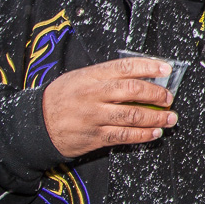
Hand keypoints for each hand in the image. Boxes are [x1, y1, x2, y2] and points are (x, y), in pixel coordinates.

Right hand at [42, 57, 178, 157]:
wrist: (35, 125)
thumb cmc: (61, 98)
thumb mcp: (80, 78)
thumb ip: (107, 77)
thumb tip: (141, 77)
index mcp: (91, 76)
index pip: (125, 67)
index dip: (149, 67)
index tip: (166, 69)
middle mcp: (93, 95)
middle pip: (133, 91)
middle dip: (157, 94)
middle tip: (169, 98)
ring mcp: (94, 117)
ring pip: (132, 115)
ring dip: (156, 118)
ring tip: (170, 118)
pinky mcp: (94, 137)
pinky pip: (124, 136)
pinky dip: (143, 135)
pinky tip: (154, 133)